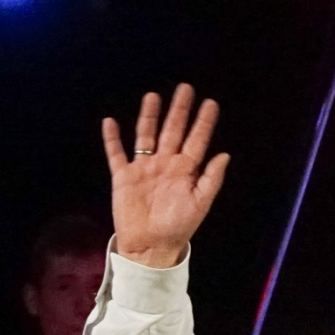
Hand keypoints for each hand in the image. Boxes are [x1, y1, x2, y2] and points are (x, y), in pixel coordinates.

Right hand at [102, 85, 229, 268]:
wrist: (151, 246)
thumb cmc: (178, 227)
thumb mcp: (200, 202)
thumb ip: (211, 178)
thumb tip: (225, 154)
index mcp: (186, 170)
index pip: (196, 140)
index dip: (203, 122)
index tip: (210, 103)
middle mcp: (165, 164)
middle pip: (173, 130)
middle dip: (179, 110)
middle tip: (185, 88)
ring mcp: (144, 168)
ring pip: (146, 135)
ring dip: (149, 116)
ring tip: (153, 96)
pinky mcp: (123, 177)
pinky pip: (116, 153)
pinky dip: (112, 138)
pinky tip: (110, 121)